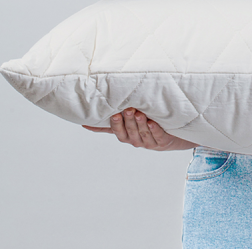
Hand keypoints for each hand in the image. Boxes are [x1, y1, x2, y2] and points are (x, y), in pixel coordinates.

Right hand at [82, 108, 198, 150]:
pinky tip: (153, 122)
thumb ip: (107, 124)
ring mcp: (149, 142)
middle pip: (130, 132)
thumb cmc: (142, 127)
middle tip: (128, 109)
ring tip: (140, 113)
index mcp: (126, 136)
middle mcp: (136, 140)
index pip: (118, 132)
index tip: (114, 114)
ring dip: (140, 124)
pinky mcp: (162, 141)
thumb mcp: (125, 126)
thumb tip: (84, 122)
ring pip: (143, 133)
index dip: (116, 124)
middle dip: (129, 121)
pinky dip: (155, 129)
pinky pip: (157, 136)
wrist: (167, 138)